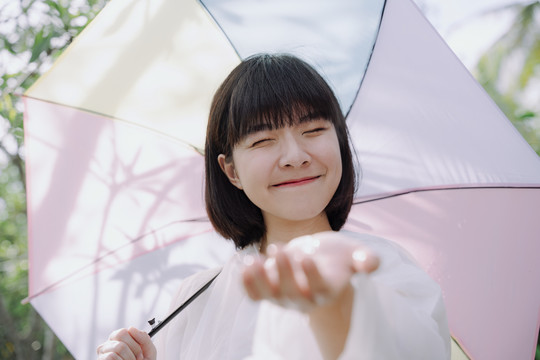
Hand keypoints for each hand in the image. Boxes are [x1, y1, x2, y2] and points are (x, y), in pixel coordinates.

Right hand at [97, 327, 155, 359]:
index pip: (124, 331)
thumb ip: (144, 338)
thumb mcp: (148, 351)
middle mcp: (108, 344)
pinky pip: (112, 356)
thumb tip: (131, 328)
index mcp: (119, 339)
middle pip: (120, 334)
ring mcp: (102, 354)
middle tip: (136, 359)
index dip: (135, 343)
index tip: (140, 354)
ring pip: (119, 347)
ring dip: (129, 358)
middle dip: (133, 349)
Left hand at [242, 231, 379, 311]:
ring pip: (270, 295)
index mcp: (327, 289)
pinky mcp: (268, 291)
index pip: (318, 288)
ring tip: (253, 261)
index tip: (306, 257)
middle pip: (292, 292)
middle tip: (279, 248)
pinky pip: (255, 295)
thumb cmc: (338, 256)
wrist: (318, 260)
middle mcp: (305, 298)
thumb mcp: (354, 252)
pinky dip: (246, 284)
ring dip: (259, 280)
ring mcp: (284, 297)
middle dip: (284, 271)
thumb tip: (371, 263)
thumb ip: (365, 258)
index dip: (312, 275)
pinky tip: (244, 266)